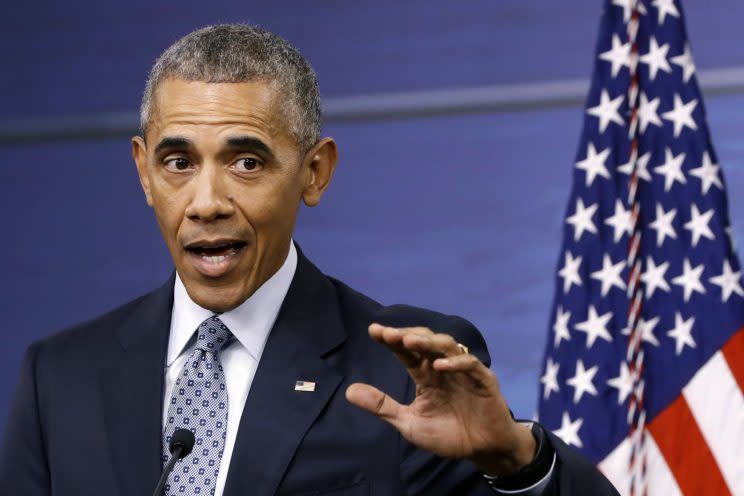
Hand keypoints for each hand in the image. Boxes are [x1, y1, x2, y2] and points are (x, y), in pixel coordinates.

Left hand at [345, 323, 535, 475]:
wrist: (483, 451)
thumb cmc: (448, 435)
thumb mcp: (409, 423)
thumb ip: (382, 406)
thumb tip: (348, 391)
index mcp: (426, 375)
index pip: (406, 352)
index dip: (391, 340)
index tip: (373, 331)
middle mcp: (443, 368)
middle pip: (425, 341)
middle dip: (407, 335)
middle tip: (387, 333)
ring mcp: (464, 371)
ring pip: (447, 346)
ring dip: (428, 342)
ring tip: (409, 340)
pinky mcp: (484, 380)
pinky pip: (470, 365)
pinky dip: (455, 363)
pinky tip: (439, 366)